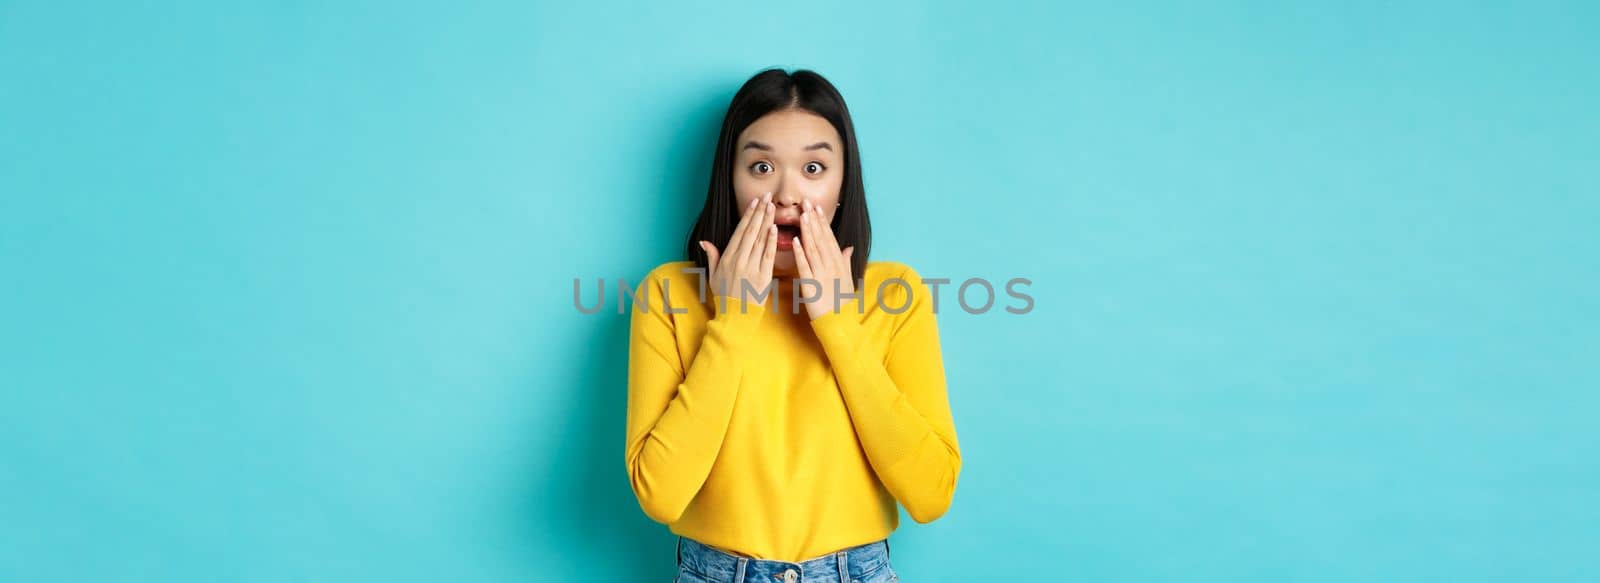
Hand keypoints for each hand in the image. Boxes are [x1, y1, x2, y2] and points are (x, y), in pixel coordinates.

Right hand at [698, 192, 777, 312]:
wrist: (735, 315)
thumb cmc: (724, 295)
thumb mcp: (713, 275)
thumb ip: (712, 256)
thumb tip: (704, 242)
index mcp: (727, 258)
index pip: (739, 232)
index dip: (748, 216)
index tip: (754, 203)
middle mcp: (738, 260)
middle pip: (750, 231)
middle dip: (759, 212)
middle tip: (766, 197)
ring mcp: (751, 267)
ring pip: (759, 240)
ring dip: (766, 221)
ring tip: (772, 207)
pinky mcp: (762, 276)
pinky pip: (767, 255)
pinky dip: (771, 241)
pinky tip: (775, 228)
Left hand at [793, 198, 855, 319]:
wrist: (839, 322)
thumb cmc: (842, 302)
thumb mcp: (847, 279)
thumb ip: (846, 262)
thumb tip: (849, 248)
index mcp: (838, 263)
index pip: (829, 238)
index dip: (822, 222)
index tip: (817, 207)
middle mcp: (831, 265)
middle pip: (821, 239)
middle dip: (813, 220)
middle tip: (806, 203)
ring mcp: (822, 274)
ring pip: (813, 249)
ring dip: (807, 231)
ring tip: (801, 216)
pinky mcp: (812, 285)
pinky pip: (805, 266)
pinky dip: (800, 253)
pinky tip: (795, 241)